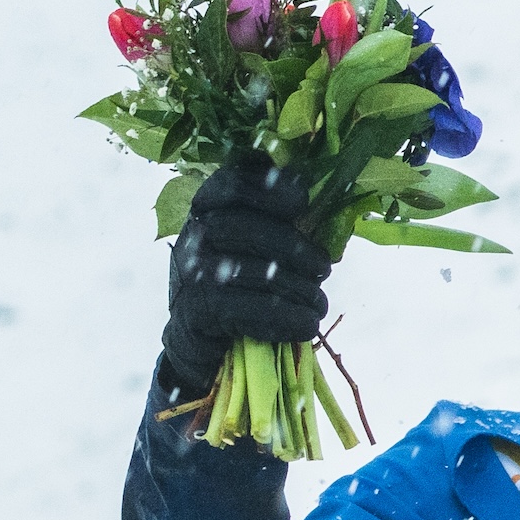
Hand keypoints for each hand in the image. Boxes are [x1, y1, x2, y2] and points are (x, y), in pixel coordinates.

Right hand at [160, 157, 331, 387]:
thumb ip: (282, 223)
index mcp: (208, 212)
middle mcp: (193, 237)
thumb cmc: (239, 283)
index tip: (301, 200)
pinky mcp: (196, 310)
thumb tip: (329, 208)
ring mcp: (190, 274)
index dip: (268, 188)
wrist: (196, 335)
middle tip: (324, 269)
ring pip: (257, 272)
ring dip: (300, 290)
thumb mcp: (253, 247)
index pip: (231, 184)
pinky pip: (252, 309)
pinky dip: (289, 318)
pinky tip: (306, 325)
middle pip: (249, 227)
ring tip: (319, 304)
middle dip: (296, 249)